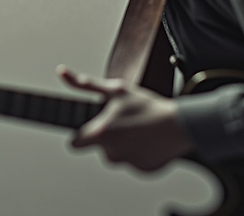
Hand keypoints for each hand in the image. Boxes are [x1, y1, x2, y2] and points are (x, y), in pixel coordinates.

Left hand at [58, 65, 193, 171]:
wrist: (180, 124)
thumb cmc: (146, 105)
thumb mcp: (115, 89)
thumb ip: (86, 84)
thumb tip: (63, 72)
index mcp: (100, 134)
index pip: (74, 144)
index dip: (80, 135)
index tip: (88, 129)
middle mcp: (111, 153)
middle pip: (99, 148)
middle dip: (107, 137)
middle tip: (124, 122)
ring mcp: (128, 164)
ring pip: (118, 156)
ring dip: (123, 146)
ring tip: (138, 129)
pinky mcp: (143, 171)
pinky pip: (135, 162)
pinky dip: (140, 153)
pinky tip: (149, 139)